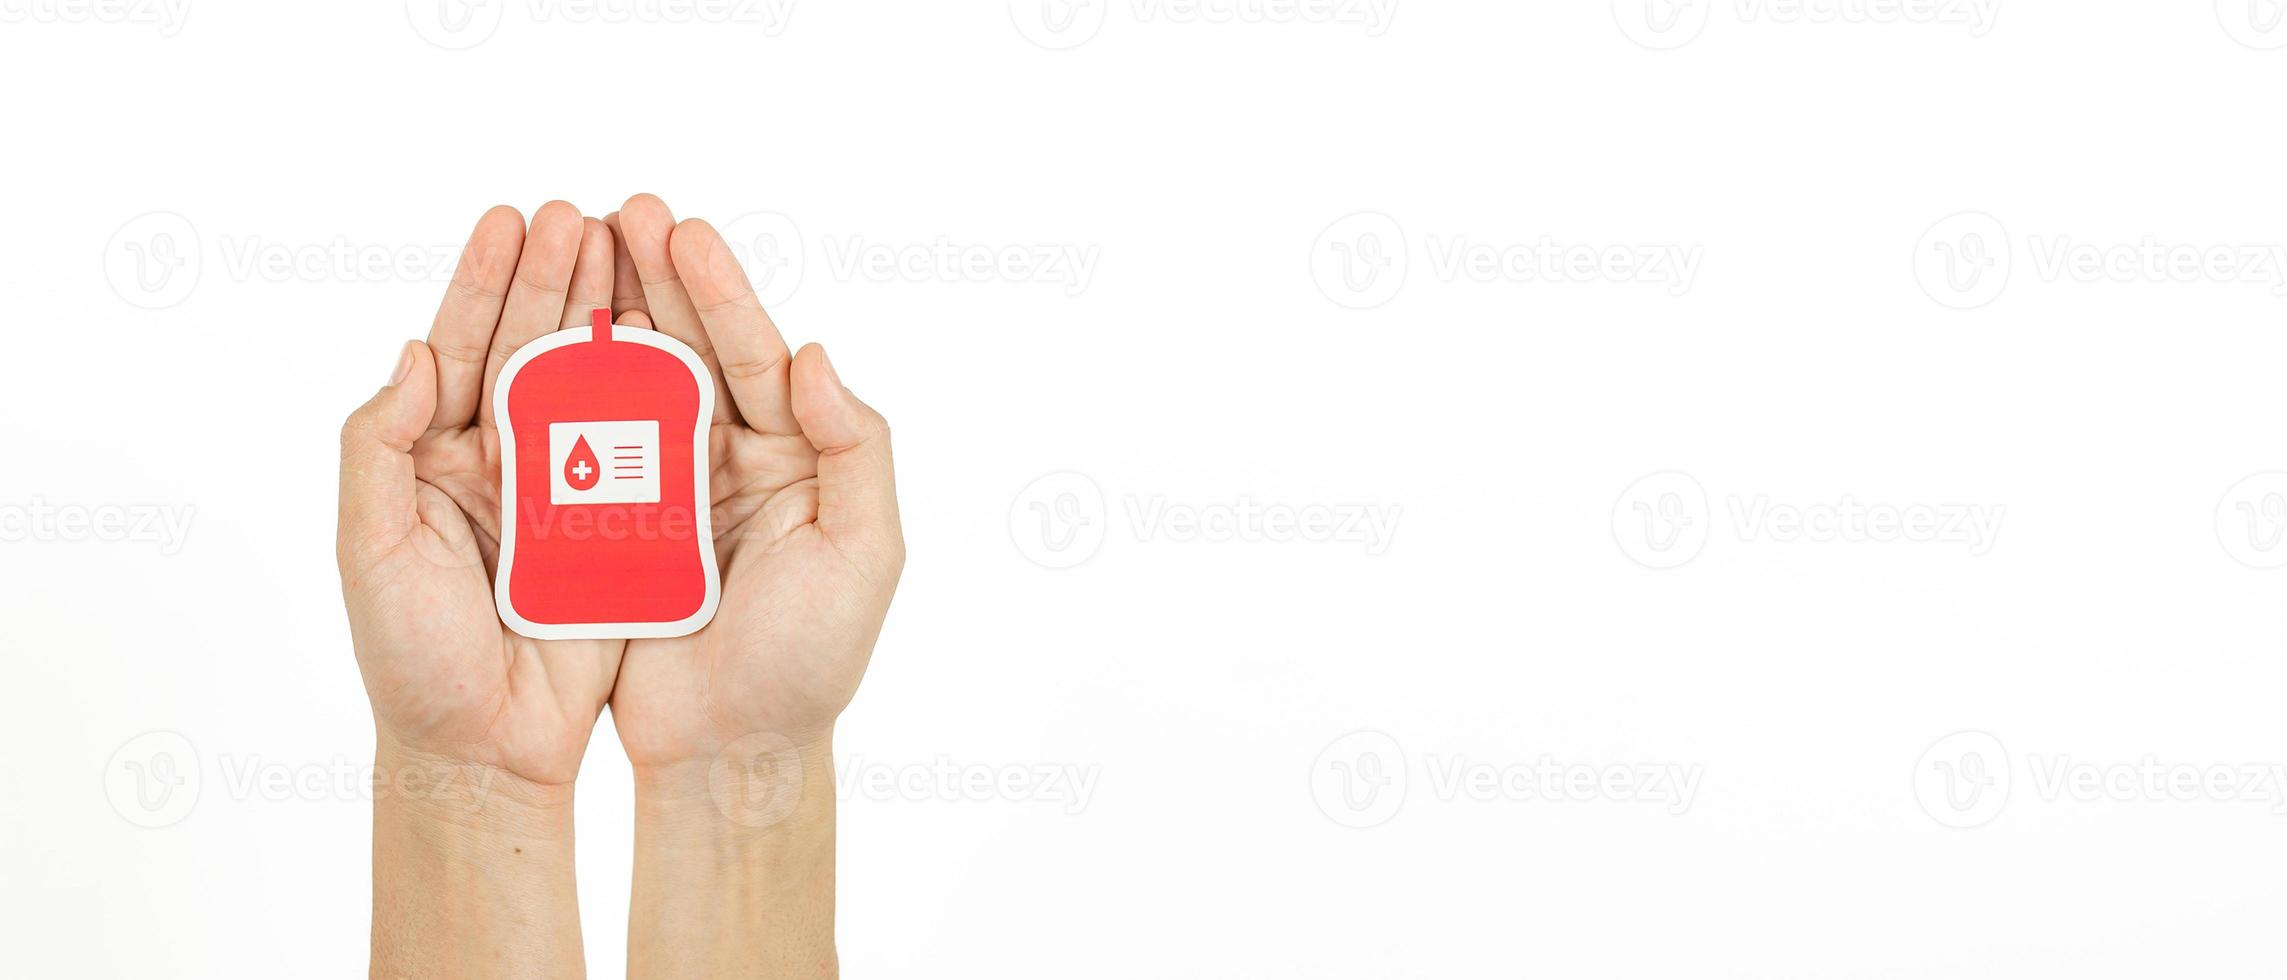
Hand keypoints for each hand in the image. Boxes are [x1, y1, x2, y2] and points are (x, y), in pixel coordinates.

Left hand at [337, 202, 625, 977]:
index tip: (513, 219)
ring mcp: (566, 495)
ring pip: (596, 386)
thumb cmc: (412, 660)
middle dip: (562, 279)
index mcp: (436, 460)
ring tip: (640, 250)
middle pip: (534, 349)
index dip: (486, 283)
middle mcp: (502, 464)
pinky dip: (664, 394)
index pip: (461, 348)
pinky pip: (647, 452)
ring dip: (617, 318)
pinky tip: (680, 341)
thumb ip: (378, 448)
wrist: (486, 750)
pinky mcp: (622, 532)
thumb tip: (414, 355)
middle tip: (591, 213)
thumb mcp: (371, 549)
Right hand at [603, 193, 903, 776]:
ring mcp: (672, 491)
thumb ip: (855, 450)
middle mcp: (737, 462)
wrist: (730, 753)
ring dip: (606, 316)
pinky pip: (586, 445)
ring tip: (574, 247)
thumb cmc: (808, 663)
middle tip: (618, 210)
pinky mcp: (615, 528)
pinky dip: (564, 391)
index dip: (719, 292)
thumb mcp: (864, 554)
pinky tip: (537, 340)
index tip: (680, 230)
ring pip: (634, 384)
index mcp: (799, 458)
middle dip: (656, 279)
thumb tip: (817, 356)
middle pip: (692, 351)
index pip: (760, 356)